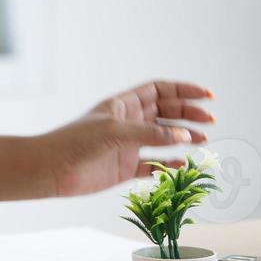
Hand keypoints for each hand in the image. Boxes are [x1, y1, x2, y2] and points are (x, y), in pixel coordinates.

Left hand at [46, 80, 214, 195]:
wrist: (51, 169)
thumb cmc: (76, 142)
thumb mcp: (115, 132)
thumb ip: (151, 134)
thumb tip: (185, 137)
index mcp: (123, 105)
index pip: (159, 90)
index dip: (183, 91)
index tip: (207, 96)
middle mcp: (127, 122)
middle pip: (165, 112)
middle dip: (189, 114)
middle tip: (210, 122)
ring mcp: (127, 145)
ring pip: (163, 138)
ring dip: (183, 138)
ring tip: (202, 142)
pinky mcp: (124, 167)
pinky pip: (153, 164)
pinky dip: (168, 164)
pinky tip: (181, 164)